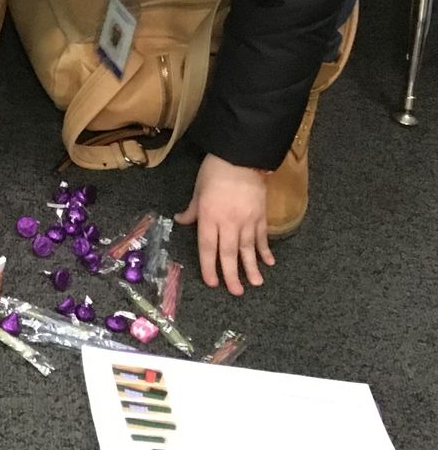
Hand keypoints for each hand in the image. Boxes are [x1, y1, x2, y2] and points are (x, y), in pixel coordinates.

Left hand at [176, 154, 272, 295]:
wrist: (240, 158)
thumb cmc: (214, 173)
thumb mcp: (197, 191)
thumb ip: (192, 211)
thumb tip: (180, 220)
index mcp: (209, 217)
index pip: (207, 247)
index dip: (209, 266)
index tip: (212, 282)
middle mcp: (228, 223)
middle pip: (229, 253)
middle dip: (232, 274)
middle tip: (236, 292)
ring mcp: (247, 220)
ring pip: (248, 248)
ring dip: (252, 267)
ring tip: (256, 283)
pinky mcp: (260, 216)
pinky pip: (262, 237)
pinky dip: (265, 250)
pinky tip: (268, 263)